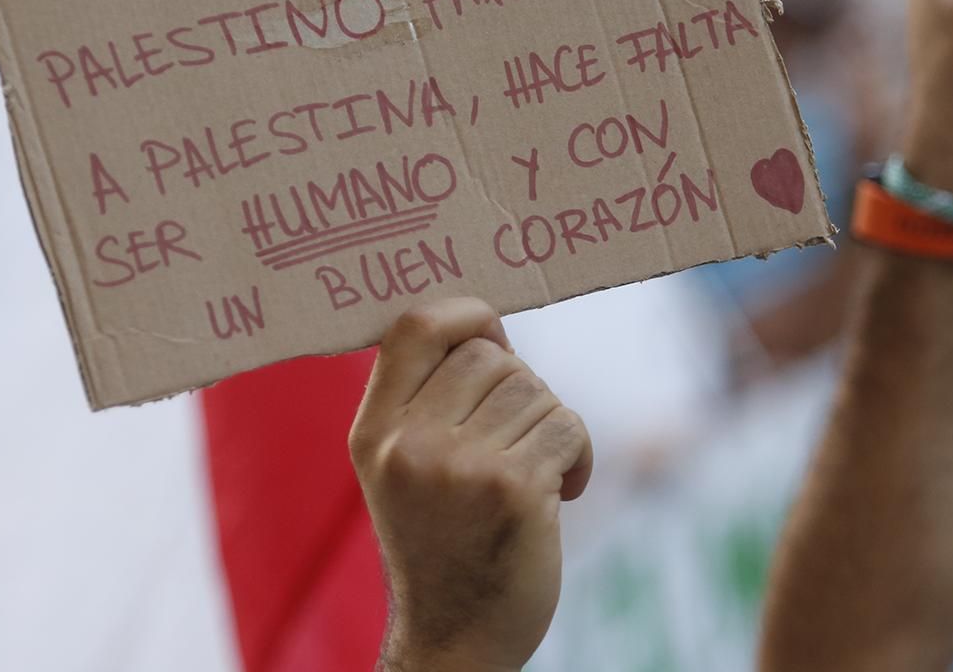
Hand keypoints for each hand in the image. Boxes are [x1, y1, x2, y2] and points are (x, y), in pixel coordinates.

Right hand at [350, 298, 591, 671]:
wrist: (453, 640)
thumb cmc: (440, 546)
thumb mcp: (402, 469)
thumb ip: (425, 402)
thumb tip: (485, 327)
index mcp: (373, 431)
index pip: (413, 327)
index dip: (465, 313)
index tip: (492, 334)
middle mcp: (407, 443)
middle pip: (489, 356)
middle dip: (520, 387)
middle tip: (519, 436)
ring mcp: (459, 466)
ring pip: (535, 391)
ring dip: (550, 425)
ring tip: (538, 470)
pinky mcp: (512, 490)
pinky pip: (567, 427)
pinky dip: (579, 455)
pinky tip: (566, 490)